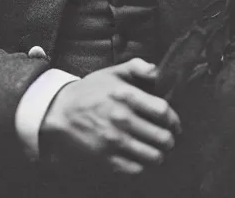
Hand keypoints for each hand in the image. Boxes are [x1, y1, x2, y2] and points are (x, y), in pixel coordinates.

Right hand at [39, 57, 181, 175]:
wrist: (60, 111)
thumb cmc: (89, 91)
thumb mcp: (112, 72)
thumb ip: (137, 67)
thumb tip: (158, 71)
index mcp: (126, 96)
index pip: (163, 111)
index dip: (174, 120)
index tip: (175, 124)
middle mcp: (122, 119)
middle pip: (162, 137)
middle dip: (169, 139)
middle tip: (167, 138)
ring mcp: (115, 141)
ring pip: (153, 156)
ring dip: (159, 154)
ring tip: (156, 149)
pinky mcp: (106, 158)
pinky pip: (136, 169)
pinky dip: (142, 165)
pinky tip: (140, 157)